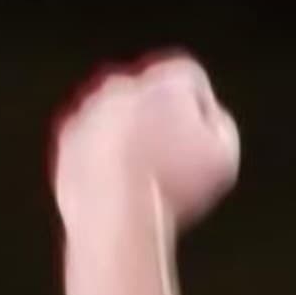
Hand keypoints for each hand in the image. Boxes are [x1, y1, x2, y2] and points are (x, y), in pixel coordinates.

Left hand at [53, 54, 239, 231]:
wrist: (115, 213)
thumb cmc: (175, 186)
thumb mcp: (224, 157)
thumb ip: (221, 126)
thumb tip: (207, 118)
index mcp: (166, 81)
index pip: (193, 83)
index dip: (203, 117)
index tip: (202, 150)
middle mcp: (126, 83)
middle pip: (152, 97)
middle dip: (162, 124)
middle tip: (173, 169)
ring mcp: (92, 109)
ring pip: (122, 120)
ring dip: (134, 143)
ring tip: (146, 182)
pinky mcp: (71, 137)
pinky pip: (94, 143)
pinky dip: (106, 161)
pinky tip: (120, 188)